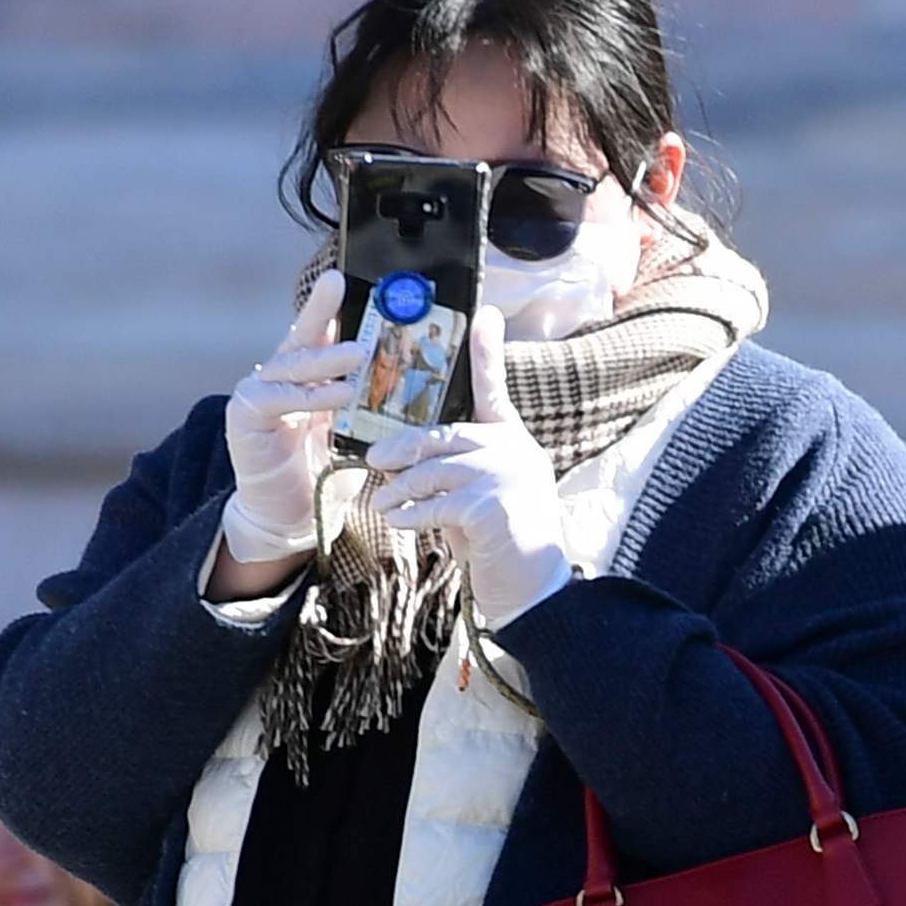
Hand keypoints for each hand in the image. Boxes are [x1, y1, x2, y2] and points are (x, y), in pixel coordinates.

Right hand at [213, 272, 353, 592]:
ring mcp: (257, 395)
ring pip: (291, 365)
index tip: (342, 274)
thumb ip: (369, 401)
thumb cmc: (324, 472)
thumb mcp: (354, 430)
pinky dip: (310, 395)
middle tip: (342, 288)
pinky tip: (339, 394)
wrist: (289, 519)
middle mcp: (277, 378)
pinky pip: (278, 399)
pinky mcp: (245, 418)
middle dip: (321, 311)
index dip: (328, 304)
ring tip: (358, 355)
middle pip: (300, 336)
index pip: (317, 331)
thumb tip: (411, 374)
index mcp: (303, 376)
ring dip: (324, 358)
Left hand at [355, 300, 579, 626]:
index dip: (489, 352)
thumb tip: (407, 469)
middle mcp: (513, 452)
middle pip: (442, 436)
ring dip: (400, 489)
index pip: (497, 389)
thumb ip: (458, 476)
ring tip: (382, 503)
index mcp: (512, 443)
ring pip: (432, 471)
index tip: (486, 313)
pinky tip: (401, 523)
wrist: (532, 592)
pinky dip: (413, 514)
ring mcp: (505, 477)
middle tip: (372, 460)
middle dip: (401, 448)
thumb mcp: (480, 501)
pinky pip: (437, 503)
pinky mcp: (492, 507)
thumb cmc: (502, 547)